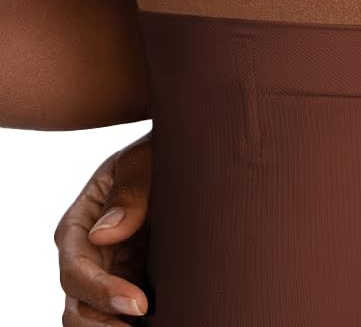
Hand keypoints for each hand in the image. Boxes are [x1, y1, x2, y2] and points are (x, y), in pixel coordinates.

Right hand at [54, 133, 151, 324]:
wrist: (185, 155)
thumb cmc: (157, 152)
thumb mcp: (144, 159)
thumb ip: (128, 191)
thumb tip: (102, 233)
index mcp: (80, 220)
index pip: (75, 269)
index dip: (101, 291)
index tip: (139, 303)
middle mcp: (86, 250)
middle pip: (76, 304)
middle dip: (102, 324)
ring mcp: (106, 269)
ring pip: (90, 316)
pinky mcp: (128, 280)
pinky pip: (116, 314)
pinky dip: (124, 323)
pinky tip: (151, 324)